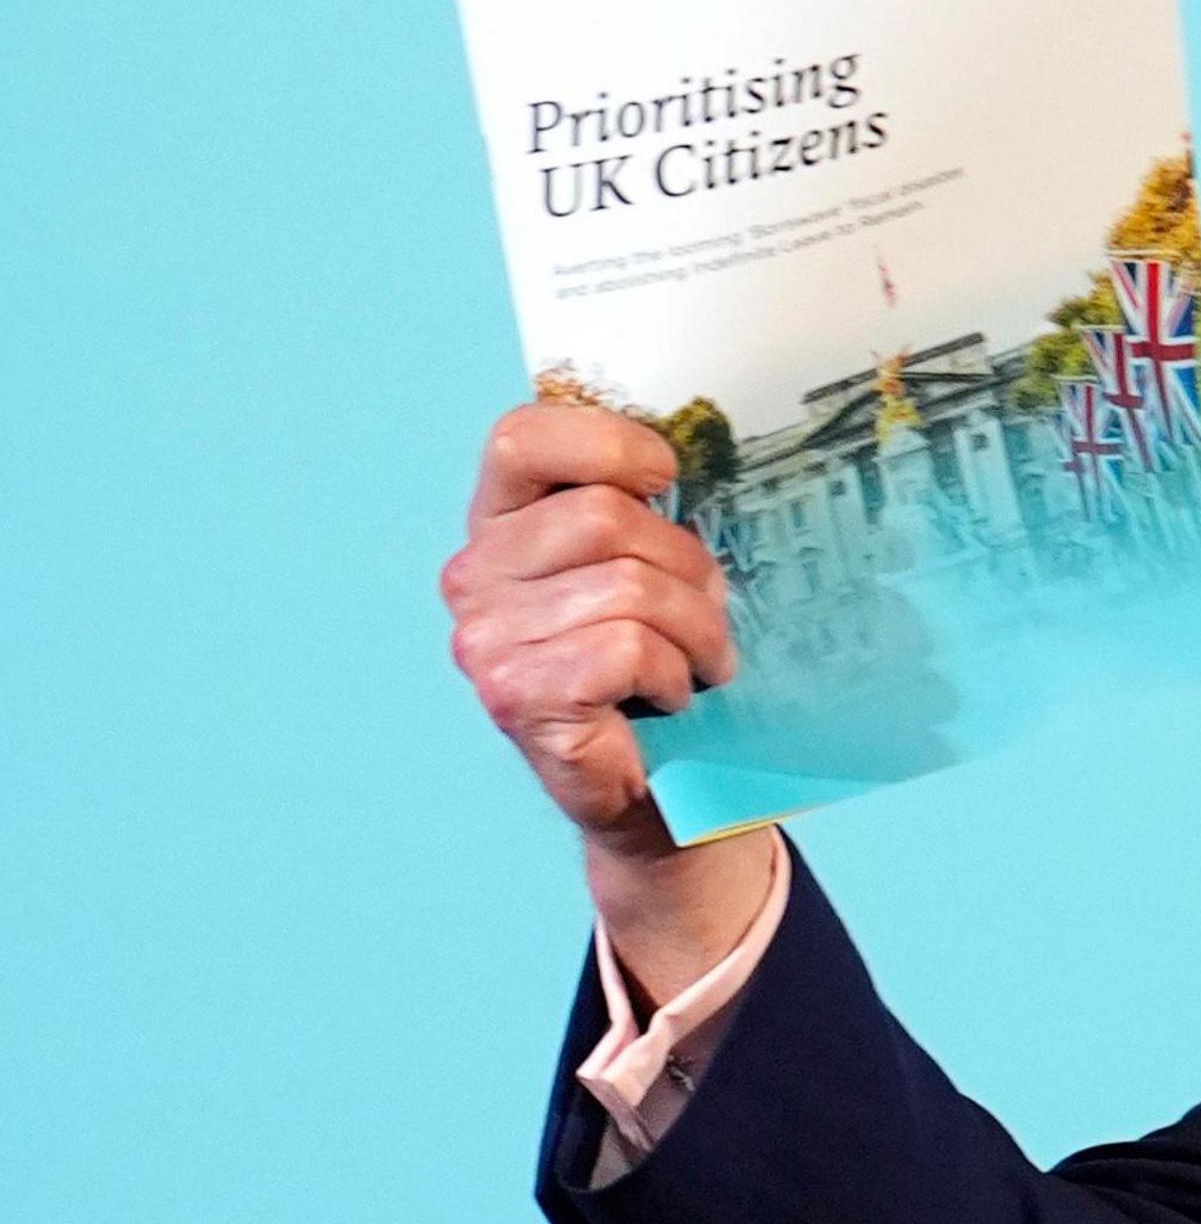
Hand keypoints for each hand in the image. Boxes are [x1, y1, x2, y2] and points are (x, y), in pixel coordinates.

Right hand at [442, 402, 737, 850]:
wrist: (653, 784)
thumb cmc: (656, 663)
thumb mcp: (649, 566)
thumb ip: (640, 509)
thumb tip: (689, 460)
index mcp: (499, 526)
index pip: (520, 439)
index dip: (608, 443)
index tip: (664, 478)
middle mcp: (473, 576)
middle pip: (605, 517)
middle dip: (686, 565)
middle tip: (703, 613)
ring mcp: (486, 639)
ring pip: (630, 587)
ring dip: (695, 629)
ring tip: (696, 662)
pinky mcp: (517, 695)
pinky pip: (629, 648)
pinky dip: (674, 674)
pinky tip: (666, 696)